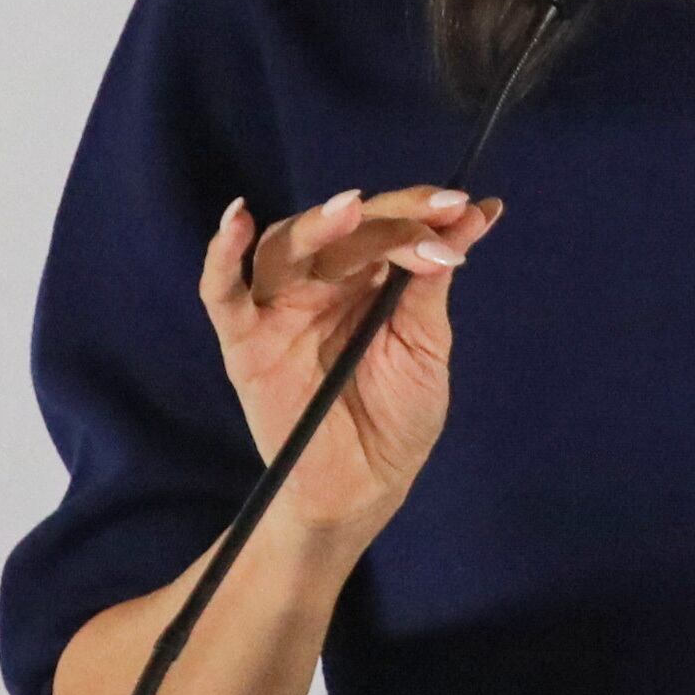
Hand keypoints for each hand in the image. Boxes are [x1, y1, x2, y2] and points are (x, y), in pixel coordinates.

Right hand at [199, 182, 502, 534]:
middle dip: (390, 215)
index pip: (388, 226)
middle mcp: (322, 283)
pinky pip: (222, 294)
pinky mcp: (245, 344)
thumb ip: (433, 283)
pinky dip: (221, 258)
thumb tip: (473, 214)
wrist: (364, 488)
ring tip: (351, 209)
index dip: (422, 212)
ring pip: (287, 246)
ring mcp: (281, 308)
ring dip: (317, 223)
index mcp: (368, 278)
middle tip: (434, 211)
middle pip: (343, 228)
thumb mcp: (426, 347)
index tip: (464, 206)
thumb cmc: (396, 416)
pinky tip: (237, 221)